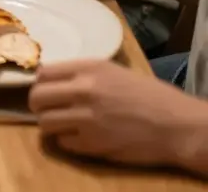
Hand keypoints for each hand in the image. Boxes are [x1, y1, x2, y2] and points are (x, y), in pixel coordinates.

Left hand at [30, 60, 206, 170]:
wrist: (177, 125)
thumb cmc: (149, 96)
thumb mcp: (114, 72)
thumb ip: (82, 74)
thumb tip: (51, 79)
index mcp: (89, 68)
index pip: (43, 73)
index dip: (42, 83)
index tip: (48, 90)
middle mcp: (83, 90)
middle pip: (36, 98)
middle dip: (39, 105)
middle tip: (50, 109)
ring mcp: (86, 118)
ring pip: (44, 122)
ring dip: (52, 125)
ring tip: (66, 124)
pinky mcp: (92, 143)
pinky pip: (63, 142)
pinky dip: (68, 141)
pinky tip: (82, 137)